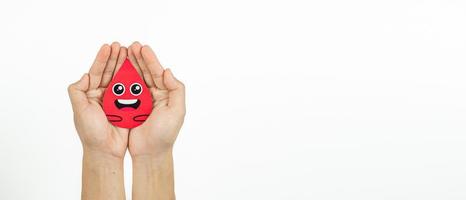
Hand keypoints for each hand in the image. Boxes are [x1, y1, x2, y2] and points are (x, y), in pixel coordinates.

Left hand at [68, 42, 128, 158]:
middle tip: (123, 46)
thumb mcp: (79, 110)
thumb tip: (85, 75)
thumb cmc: (91, 133)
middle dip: (116, 58)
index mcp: (90, 94)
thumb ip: (77, 91)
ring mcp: (116, 100)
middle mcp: (103, 95)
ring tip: (131, 53)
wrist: (106, 150)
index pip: (96, 72)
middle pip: (110, 72)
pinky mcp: (127, 106)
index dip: (102, 59)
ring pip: (122, 79)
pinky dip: (135, 79)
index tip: (109, 47)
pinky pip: (132, 90)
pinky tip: (139, 69)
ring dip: (126, 65)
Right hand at [127, 42, 185, 158]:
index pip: (158, 73)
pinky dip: (121, 79)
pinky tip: (116, 69)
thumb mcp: (177, 111)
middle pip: (145, 72)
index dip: (150, 60)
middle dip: (138, 58)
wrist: (150, 153)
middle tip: (131, 45)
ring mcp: (141, 101)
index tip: (142, 48)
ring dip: (129, 65)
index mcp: (166, 94)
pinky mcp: (129, 108)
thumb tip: (168, 71)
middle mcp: (155, 95)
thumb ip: (176, 90)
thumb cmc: (165, 134)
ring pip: (134, 79)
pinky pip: (125, 90)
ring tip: (123, 52)